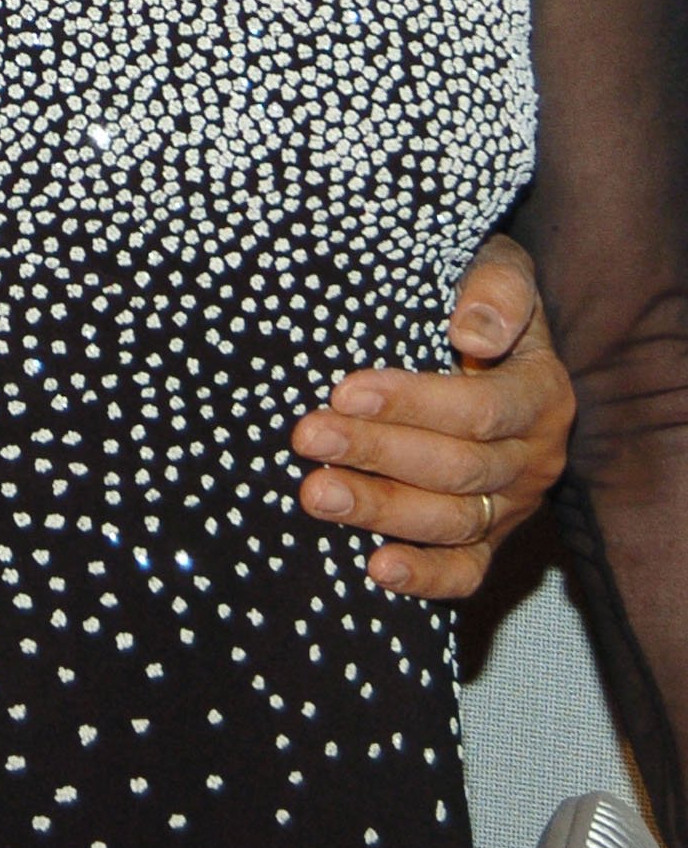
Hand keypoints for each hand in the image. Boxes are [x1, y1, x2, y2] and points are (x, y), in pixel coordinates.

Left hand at [291, 232, 573, 599]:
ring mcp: (512, 505)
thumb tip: (473, 333)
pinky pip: (465, 572)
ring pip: (453, 521)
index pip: (480, 411)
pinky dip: (425, 578)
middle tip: (307, 436)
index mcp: (541, 395)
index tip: (345, 391)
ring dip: (380, 510)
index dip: (413, 405)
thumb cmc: (481, 298)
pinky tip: (376, 569)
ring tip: (315, 492)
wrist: (493, 339)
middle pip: (458, 468)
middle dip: (376, 453)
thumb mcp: (499, 269)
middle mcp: (534, 458)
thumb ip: (498, 289)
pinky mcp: (487, 538)